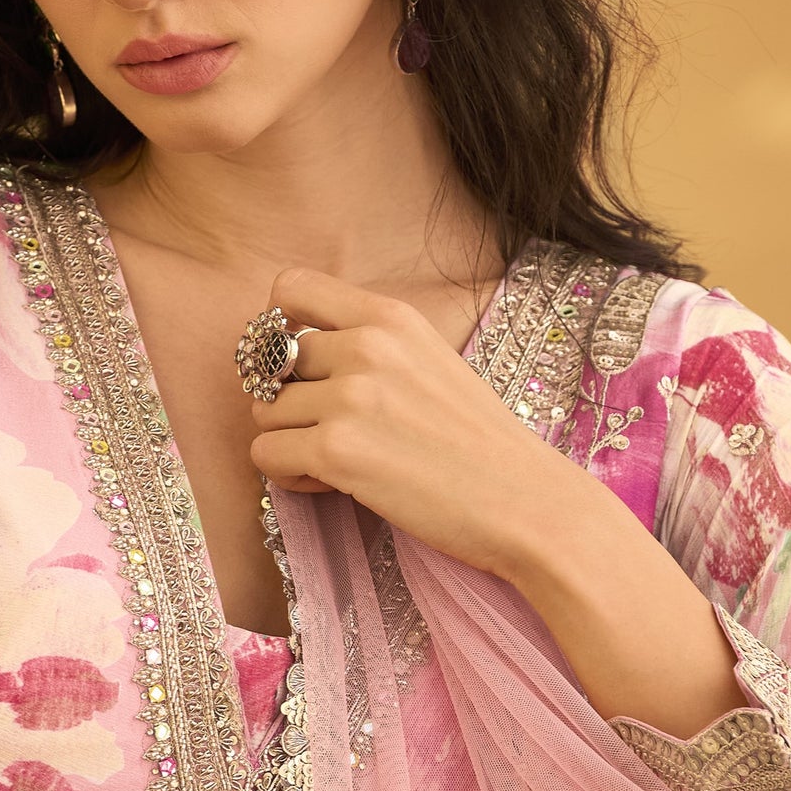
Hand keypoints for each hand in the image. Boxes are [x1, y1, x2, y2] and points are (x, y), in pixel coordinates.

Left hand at [250, 266, 743, 737]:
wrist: (527, 503)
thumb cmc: (477, 444)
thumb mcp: (428, 362)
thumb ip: (367, 348)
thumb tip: (284, 355)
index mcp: (390, 316)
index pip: (288, 288)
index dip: (277, 330)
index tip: (302, 369)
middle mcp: (367, 345)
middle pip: (266, 362)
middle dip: (287, 402)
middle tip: (331, 433)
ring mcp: (350, 396)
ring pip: (263, 412)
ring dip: (288, 442)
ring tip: (339, 463)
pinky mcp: (337, 450)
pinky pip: (266, 454)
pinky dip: (289, 475)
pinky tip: (334, 484)